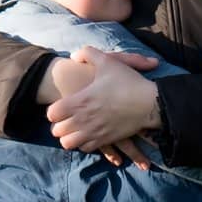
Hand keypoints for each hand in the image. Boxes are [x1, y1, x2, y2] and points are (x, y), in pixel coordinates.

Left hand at [46, 47, 161, 152]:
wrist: (148, 103)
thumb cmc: (128, 82)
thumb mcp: (107, 60)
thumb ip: (87, 53)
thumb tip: (74, 56)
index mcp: (79, 101)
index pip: (52, 114)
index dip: (54, 111)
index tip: (61, 107)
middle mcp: (83, 120)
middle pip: (57, 131)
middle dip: (59, 126)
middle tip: (66, 120)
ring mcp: (93, 132)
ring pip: (68, 144)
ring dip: (69, 137)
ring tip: (75, 130)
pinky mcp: (105, 141)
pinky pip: (85, 149)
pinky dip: (84, 144)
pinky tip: (88, 135)